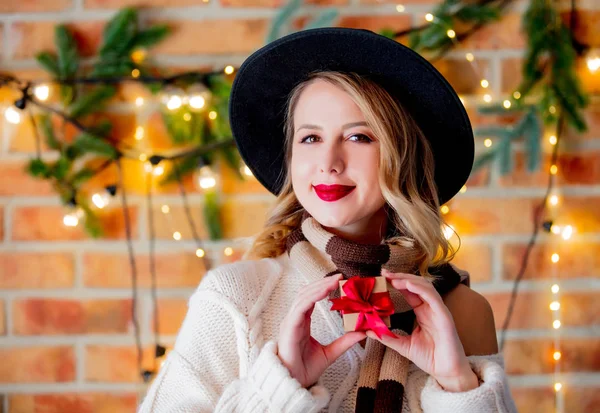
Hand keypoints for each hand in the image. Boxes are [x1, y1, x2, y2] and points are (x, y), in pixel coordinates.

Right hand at [277, 274, 366, 387]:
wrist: (292, 383)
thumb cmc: (305, 369)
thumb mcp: (330, 353)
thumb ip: (344, 342)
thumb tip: (362, 333)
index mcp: (302, 322)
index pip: (311, 298)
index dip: (324, 288)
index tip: (340, 281)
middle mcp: (295, 319)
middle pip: (307, 293)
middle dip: (323, 283)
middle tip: (340, 276)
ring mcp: (290, 322)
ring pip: (303, 296)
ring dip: (319, 286)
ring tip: (335, 280)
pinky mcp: (289, 327)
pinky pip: (300, 307)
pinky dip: (312, 297)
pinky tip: (324, 291)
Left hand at [365, 269, 477, 391]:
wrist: (446, 372)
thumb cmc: (430, 358)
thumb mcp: (403, 345)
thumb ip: (388, 337)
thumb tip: (368, 331)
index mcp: (423, 311)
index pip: (409, 291)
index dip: (397, 282)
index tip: (382, 277)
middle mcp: (431, 308)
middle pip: (417, 284)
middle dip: (400, 276)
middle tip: (384, 273)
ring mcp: (439, 310)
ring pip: (425, 286)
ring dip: (409, 280)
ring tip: (393, 278)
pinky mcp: (444, 316)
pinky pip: (433, 297)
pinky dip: (420, 289)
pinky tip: (408, 285)